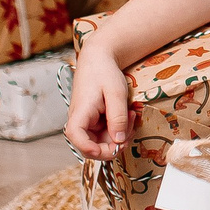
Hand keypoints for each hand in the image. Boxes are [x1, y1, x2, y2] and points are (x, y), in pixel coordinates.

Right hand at [65, 46, 131, 160]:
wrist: (99, 59)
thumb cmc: (104, 73)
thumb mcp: (116, 93)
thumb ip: (118, 117)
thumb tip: (119, 141)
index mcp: (80, 112)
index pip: (76, 137)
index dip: (90, 148)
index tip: (110, 149)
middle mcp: (80, 122)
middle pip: (92, 146)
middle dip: (114, 144)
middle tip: (131, 129)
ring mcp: (87, 123)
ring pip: (102, 142)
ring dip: (120, 135)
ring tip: (132, 116)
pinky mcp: (95, 122)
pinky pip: (106, 134)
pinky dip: (120, 129)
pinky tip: (128, 116)